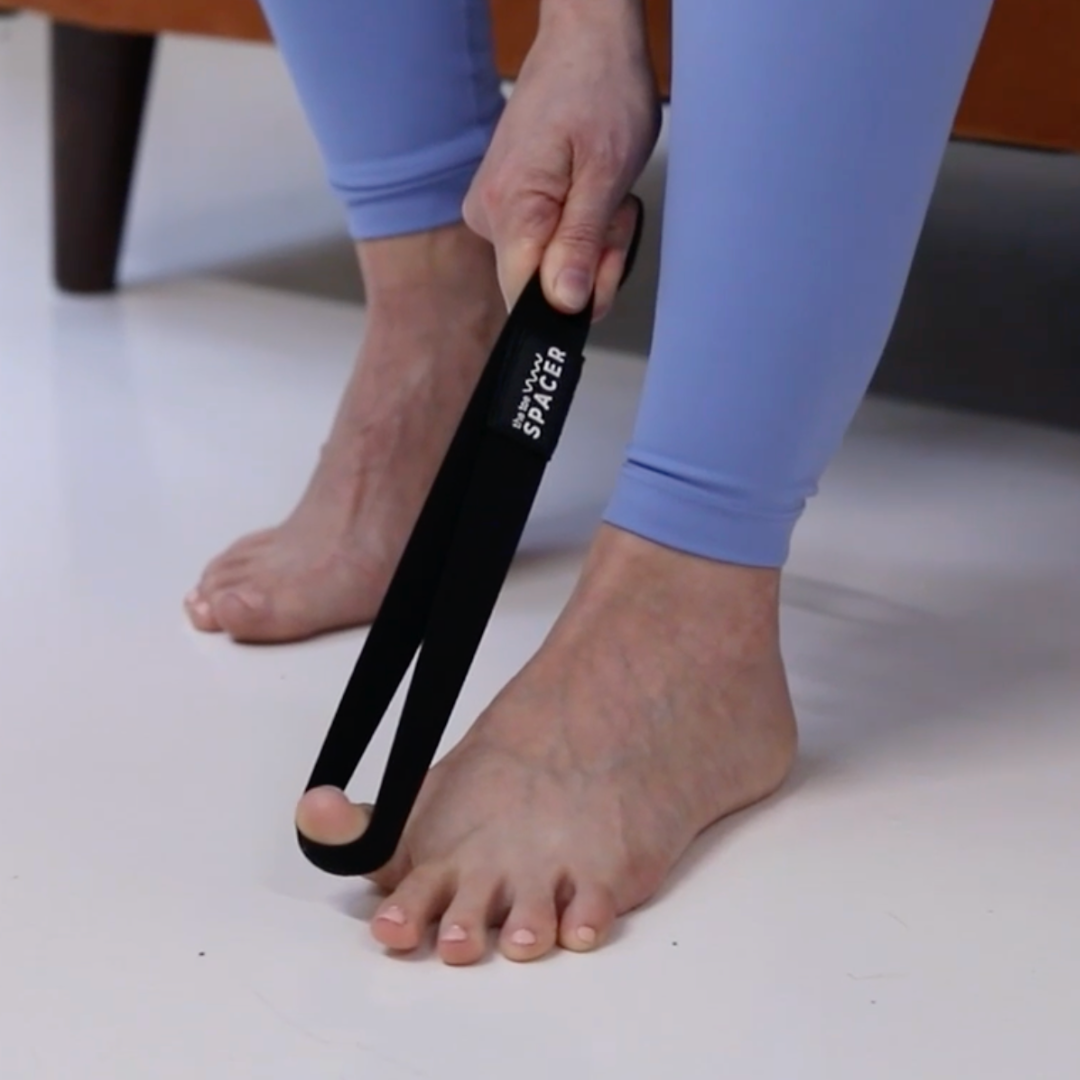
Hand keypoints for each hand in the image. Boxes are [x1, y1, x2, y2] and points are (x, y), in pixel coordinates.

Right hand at [463, 1, 659, 318]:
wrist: (587, 42)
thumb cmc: (601, 89)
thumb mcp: (607, 172)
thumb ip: (581, 244)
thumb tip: (564, 304)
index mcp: (510, 209)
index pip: (527, 300)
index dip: (574, 297)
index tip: (605, 259)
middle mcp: (489, 216)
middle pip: (542, 288)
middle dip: (592, 264)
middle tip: (613, 213)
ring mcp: (494, 212)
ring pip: (548, 270)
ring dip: (589, 245)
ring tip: (602, 194)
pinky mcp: (507, 209)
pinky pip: (545, 247)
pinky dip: (578, 231)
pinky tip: (587, 196)